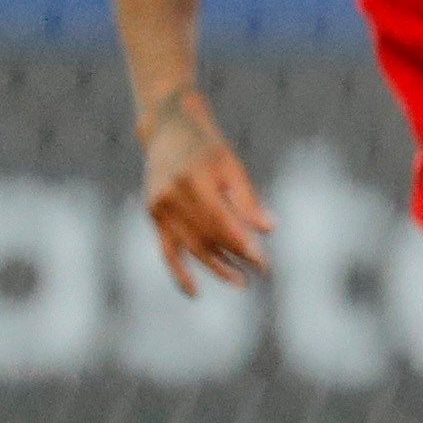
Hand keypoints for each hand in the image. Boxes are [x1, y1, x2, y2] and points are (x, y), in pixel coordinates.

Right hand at [140, 93, 270, 293]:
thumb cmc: (208, 148)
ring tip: (240, 282)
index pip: (222, 223)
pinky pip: (166, 250)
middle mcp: (172, 195)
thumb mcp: (232, 166)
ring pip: (189, 247)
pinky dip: (178, 272)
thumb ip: (248, 199)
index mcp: (194, 180)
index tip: (263, 263)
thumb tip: (270, 229)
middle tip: (260, 272)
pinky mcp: (153, 214)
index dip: (242, 246)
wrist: (168, 130)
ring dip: (214, 267)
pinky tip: (194, 292)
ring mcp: (158, 207)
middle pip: (206, 237)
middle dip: (235, 257)